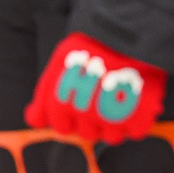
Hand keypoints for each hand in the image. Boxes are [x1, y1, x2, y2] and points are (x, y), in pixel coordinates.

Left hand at [27, 32, 165, 143]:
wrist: (122, 34)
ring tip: (117, 101)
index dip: (66, 121)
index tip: (74, 111)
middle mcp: (84, 114)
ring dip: (114, 123)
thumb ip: (45, 95)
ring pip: (111, 137)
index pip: (61, 127)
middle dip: (91, 122)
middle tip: (98, 100)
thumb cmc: (87, 49)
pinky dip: (135, 122)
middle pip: (87, 134)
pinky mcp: (139, 118)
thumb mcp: (58, 66)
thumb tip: (33, 121)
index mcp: (62, 103)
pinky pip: (135, 133)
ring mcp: (112, 118)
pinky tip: (134, 103)